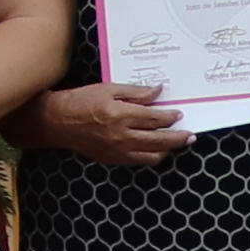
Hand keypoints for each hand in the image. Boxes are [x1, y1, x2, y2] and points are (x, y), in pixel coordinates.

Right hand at [39, 81, 183, 168]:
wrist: (59, 122)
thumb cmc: (82, 101)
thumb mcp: (109, 89)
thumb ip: (136, 92)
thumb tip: (158, 91)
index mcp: (122, 115)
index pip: (156, 119)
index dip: (171, 117)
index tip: (179, 114)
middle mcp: (123, 136)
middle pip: (160, 140)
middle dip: (179, 138)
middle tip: (190, 135)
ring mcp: (118, 151)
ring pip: (153, 155)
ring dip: (168, 150)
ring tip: (175, 143)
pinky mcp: (114, 159)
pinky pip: (140, 161)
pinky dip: (152, 156)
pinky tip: (156, 149)